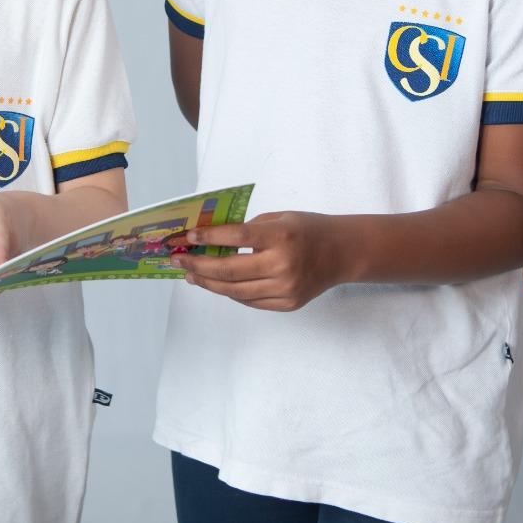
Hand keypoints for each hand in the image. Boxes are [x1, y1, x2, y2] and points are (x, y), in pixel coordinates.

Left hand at [178, 210, 345, 311]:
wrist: (343, 253)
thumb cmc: (309, 230)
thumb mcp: (279, 218)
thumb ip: (249, 229)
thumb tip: (212, 241)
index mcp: (280, 236)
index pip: (235, 238)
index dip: (208, 239)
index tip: (187, 238)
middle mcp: (282, 265)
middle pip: (229, 270)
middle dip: (198, 266)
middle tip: (180, 261)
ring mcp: (285, 289)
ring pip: (235, 291)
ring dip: (209, 283)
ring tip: (192, 276)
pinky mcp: (287, 304)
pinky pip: (250, 301)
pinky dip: (231, 292)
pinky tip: (218, 284)